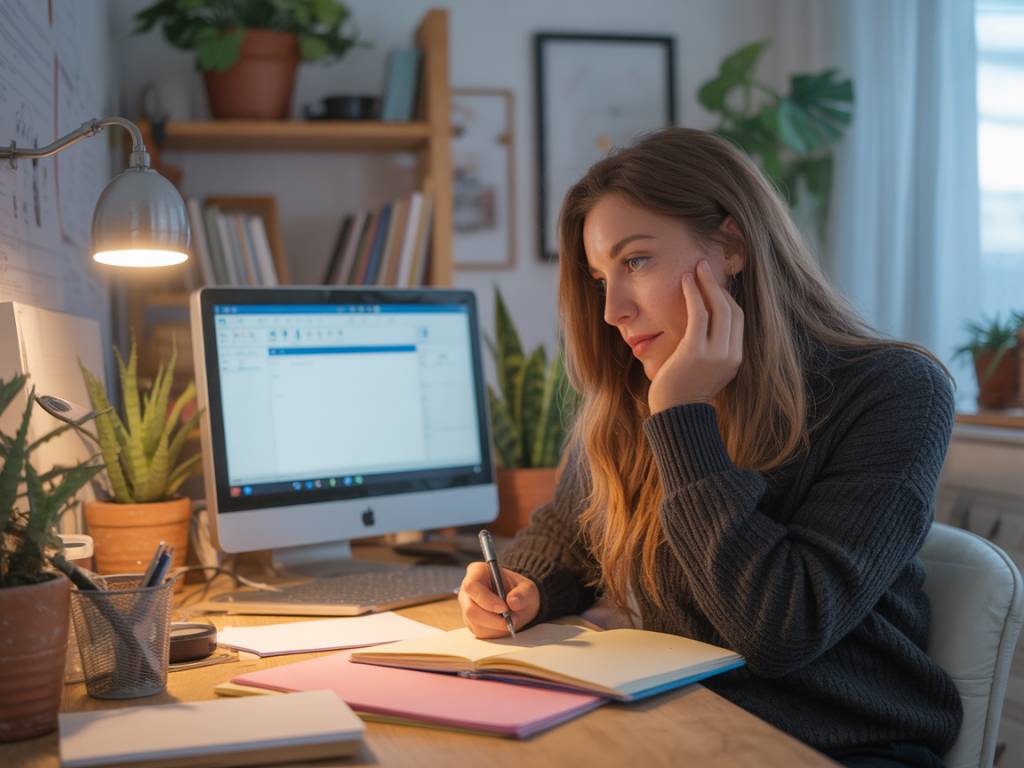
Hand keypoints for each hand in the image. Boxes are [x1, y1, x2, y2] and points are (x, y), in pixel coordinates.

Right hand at [458, 562, 539, 637]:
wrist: (517, 601)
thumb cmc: (519, 591)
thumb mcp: (527, 588)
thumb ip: (522, 594)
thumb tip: (513, 602)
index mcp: (477, 572)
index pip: (472, 586)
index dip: (486, 599)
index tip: (504, 608)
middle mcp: (468, 590)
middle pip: (470, 609)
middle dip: (493, 619)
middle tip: (511, 620)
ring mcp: (467, 606)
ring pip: (475, 623)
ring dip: (496, 626)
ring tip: (512, 620)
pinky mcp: (470, 622)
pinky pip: (479, 631)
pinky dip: (495, 631)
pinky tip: (505, 624)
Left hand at [648, 259, 743, 413]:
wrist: (674, 416)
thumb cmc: (683, 393)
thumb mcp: (704, 371)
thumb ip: (710, 350)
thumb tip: (702, 328)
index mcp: (735, 359)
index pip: (738, 319)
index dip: (726, 297)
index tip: (713, 283)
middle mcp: (730, 355)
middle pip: (732, 309)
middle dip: (718, 285)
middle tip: (705, 266)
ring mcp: (715, 354)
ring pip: (718, 308)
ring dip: (706, 284)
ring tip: (696, 267)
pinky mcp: (696, 351)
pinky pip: (698, 314)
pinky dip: (693, 294)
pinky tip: (685, 281)